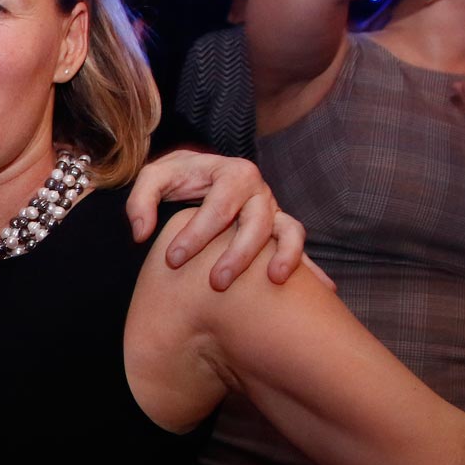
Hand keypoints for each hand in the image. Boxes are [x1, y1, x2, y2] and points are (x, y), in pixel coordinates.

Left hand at [127, 149, 332, 290]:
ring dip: (285, 256)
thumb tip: (141, 233)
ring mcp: (273, 210)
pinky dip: (313, 267)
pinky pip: (298, 246)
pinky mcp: (279, 229)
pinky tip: (324, 290)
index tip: (173, 259)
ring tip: (274, 281)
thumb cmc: (176, 178)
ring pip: (288, 231)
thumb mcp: (153, 179)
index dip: (196, 234)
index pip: (217, 207)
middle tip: (216, 283)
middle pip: (256, 223)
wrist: (198, 175)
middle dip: (237, 255)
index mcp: (231, 173)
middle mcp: (259, 190)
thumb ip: (141, 200)